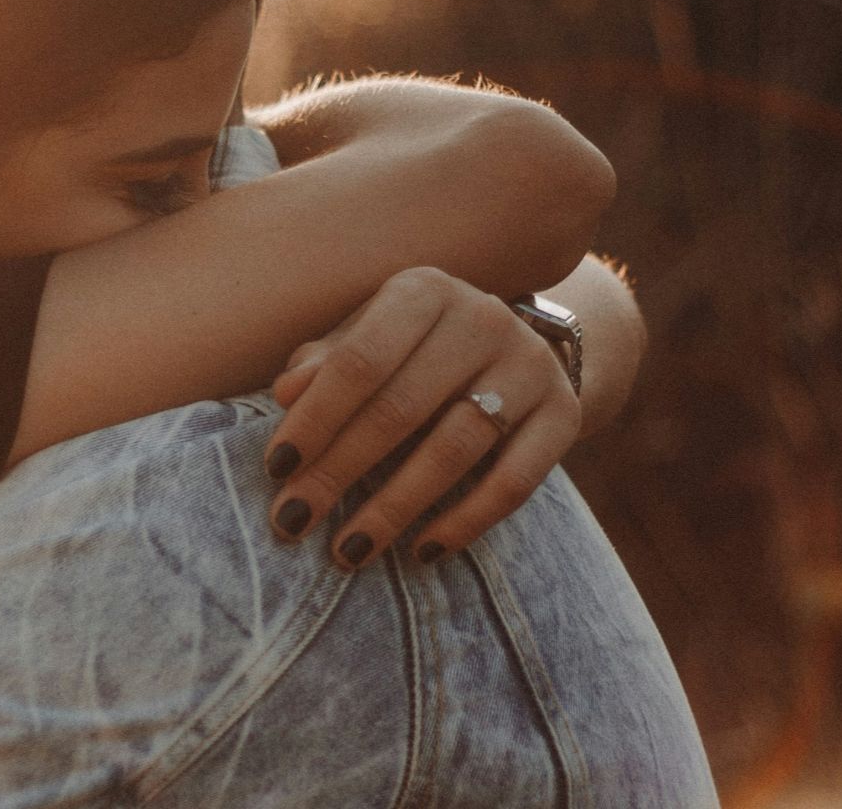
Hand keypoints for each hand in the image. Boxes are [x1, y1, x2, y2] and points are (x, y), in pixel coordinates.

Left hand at [260, 266, 581, 569]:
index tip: (276, 469)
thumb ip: (324, 363)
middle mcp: (482, 318)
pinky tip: (422, 551)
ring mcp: (530, 365)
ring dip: (395, 507)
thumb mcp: (366, 340)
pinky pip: (514, 481)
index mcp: (423, 291)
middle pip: (401, 408)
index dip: (316, 417)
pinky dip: (465, 521)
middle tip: (294, 520)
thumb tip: (286, 394)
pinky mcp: (565, 414)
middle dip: (339, 471)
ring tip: (349, 550)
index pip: (360, 360)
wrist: (517, 351)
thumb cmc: (412, 350)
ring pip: (454, 448)